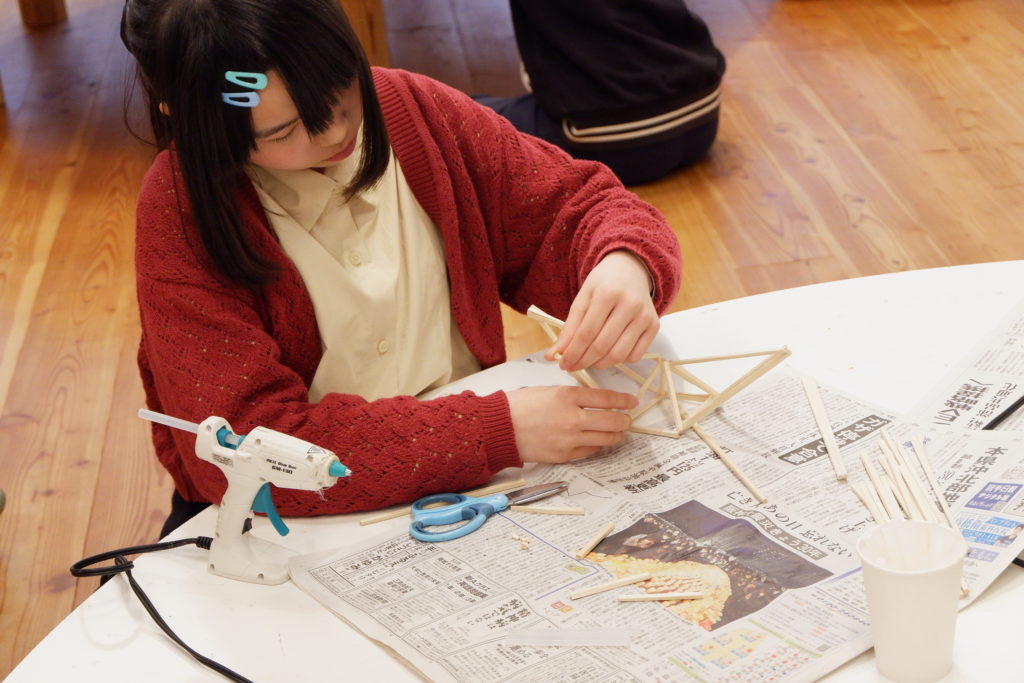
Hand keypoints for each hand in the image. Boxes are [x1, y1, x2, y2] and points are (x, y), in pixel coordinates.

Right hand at [507, 386, 637, 462]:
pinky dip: (598, 445)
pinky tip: (598, 441)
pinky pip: (590, 451)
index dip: (623, 400)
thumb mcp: (547, 390)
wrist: (499, 429)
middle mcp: (572, 417)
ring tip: (618, 433)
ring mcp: (569, 439)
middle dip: (624, 420)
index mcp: (568, 395)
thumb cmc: (518, 406)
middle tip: (627, 419)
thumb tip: (593, 402)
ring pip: (606, 439)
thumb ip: (571, 396)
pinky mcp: (564, 455)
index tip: (632, 402)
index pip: (606, 398)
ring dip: (616, 435)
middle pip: (612, 421)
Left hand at [548, 250, 658, 370]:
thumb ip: (569, 327)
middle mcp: (630, 304)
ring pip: (619, 354)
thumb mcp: (583, 298)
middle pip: (602, 345)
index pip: (587, 332)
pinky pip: (635, 355)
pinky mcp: (654, 326)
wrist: (631, 271)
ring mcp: (645, 316)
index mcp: (608, 293)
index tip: (563, 363)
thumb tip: (554, 354)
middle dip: (583, 361)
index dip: (573, 352)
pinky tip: (609, 354)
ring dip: (600, 364)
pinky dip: (619, 361)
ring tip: (588, 361)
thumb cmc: (604, 285)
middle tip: (572, 366)